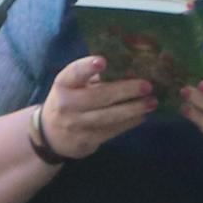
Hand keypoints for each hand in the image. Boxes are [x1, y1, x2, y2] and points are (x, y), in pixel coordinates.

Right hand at [38, 52, 152, 159]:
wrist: (51, 135)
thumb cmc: (68, 101)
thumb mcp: (72, 86)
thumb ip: (92, 77)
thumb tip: (128, 66)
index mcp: (63, 84)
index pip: (74, 73)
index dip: (87, 67)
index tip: (103, 61)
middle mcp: (66, 104)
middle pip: (99, 96)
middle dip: (125, 90)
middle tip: (147, 86)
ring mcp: (76, 124)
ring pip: (108, 117)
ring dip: (133, 109)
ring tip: (151, 103)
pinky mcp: (86, 141)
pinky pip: (112, 131)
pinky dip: (129, 123)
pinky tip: (142, 116)